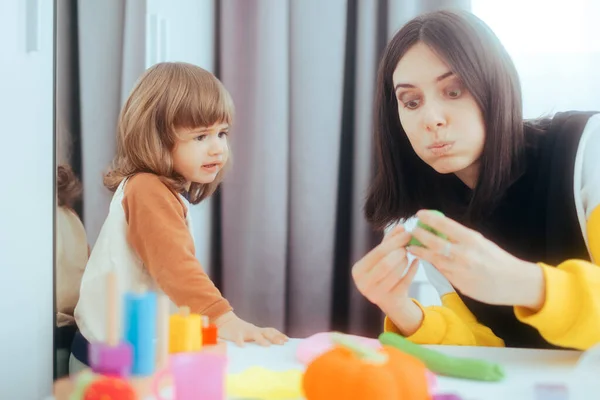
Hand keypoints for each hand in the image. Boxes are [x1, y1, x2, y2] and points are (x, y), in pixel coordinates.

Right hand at [214, 311, 288, 346]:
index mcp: (257, 330)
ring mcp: (244, 331)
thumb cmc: (239, 329)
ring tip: (267, 346)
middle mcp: (253, 329)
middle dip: (275, 338)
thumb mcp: (251, 332)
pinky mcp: (235, 334)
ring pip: (254, 334)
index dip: (279, 335)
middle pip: (266, 333)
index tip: (287, 340)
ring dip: (261, 340)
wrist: (225, 321)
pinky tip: (243, 347)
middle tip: (282, 344)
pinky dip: (240, 342)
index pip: (271, 331)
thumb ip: (260, 336)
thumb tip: (272, 343)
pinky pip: (238, 338)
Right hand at [351, 224, 418, 311]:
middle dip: (401, 250)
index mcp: (358, 271)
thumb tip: (401, 226)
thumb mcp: (383, 256)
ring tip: (409, 254)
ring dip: (405, 260)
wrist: (390, 300)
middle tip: (410, 242)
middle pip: (386, 263)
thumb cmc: (384, 273)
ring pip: (396, 273)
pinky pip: (406, 282)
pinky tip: (417, 262)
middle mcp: (364, 284)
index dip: (394, 241)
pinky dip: (413, 270)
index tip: (407, 232)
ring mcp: (377, 295)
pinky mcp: (391, 301)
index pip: (378, 252)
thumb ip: (390, 240)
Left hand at [407, 210, 544, 309]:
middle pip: (434, 242)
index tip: (419, 214)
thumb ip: (461, 237)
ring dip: (420, 251)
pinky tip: (427, 259)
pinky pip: (441, 271)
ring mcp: (459, 270)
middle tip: (411, 230)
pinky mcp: (458, 283)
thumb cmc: (498, 259)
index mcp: (471, 239)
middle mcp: (463, 254)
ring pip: (433, 258)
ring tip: (411, 246)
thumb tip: (441, 229)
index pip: (444, 224)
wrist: (514, 283)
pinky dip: (433, 264)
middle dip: (420, 235)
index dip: (429, 218)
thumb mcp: (481, 242)